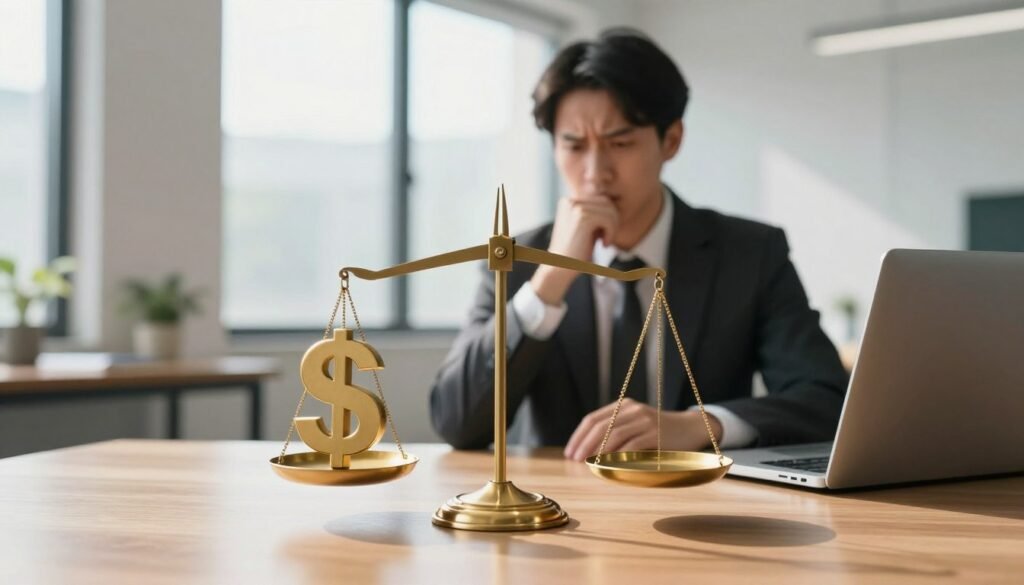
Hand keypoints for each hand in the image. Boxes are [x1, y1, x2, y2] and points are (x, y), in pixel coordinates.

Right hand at [530, 195, 618, 304]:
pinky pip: (608, 219)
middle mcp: (570, 201)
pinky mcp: (581, 216)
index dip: (608, 217)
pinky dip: (611, 233)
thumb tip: (613, 202)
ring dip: (613, 228)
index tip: (603, 235)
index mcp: (568, 202)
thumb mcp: (586, 228)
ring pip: (609, 211)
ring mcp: (575, 207)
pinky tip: (604, 245)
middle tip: (607, 239)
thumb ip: (596, 214)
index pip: (600, 200)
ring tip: (605, 242)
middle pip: (606, 202)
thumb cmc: (576, 251)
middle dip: (613, 221)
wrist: (560, 266)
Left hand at [563, 399, 723, 461]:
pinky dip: (618, 455)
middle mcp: (632, 409)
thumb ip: (616, 431)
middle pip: (600, 426)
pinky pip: (632, 445)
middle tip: (574, 459)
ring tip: (587, 463)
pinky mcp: (656, 433)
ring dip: (597, 451)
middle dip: (584, 444)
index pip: (593, 419)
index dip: (578, 436)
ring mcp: (644, 420)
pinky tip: (609, 464)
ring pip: (613, 435)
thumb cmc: (658, 431)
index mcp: (622, 405)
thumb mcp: (635, 424)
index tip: (570, 451)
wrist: (690, 428)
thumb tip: (587, 450)